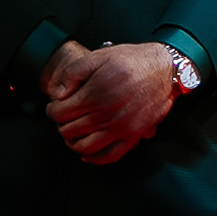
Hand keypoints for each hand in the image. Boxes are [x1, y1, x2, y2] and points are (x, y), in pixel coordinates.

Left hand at [42, 39, 183, 166]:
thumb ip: (73, 72)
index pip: (60, 113)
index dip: (52, 110)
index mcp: (95, 93)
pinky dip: (95, 159)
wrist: (164, 69)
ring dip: (73, 143)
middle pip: (69, 131)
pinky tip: (87, 154)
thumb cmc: (132, 60)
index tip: (55, 106)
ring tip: (73, 133)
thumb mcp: (99, 56)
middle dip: (61, 125)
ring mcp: (120, 127)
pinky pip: (110, 155)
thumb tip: (57, 94)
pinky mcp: (133, 135)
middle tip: (64, 118)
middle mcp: (106, 113)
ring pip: (85, 147)